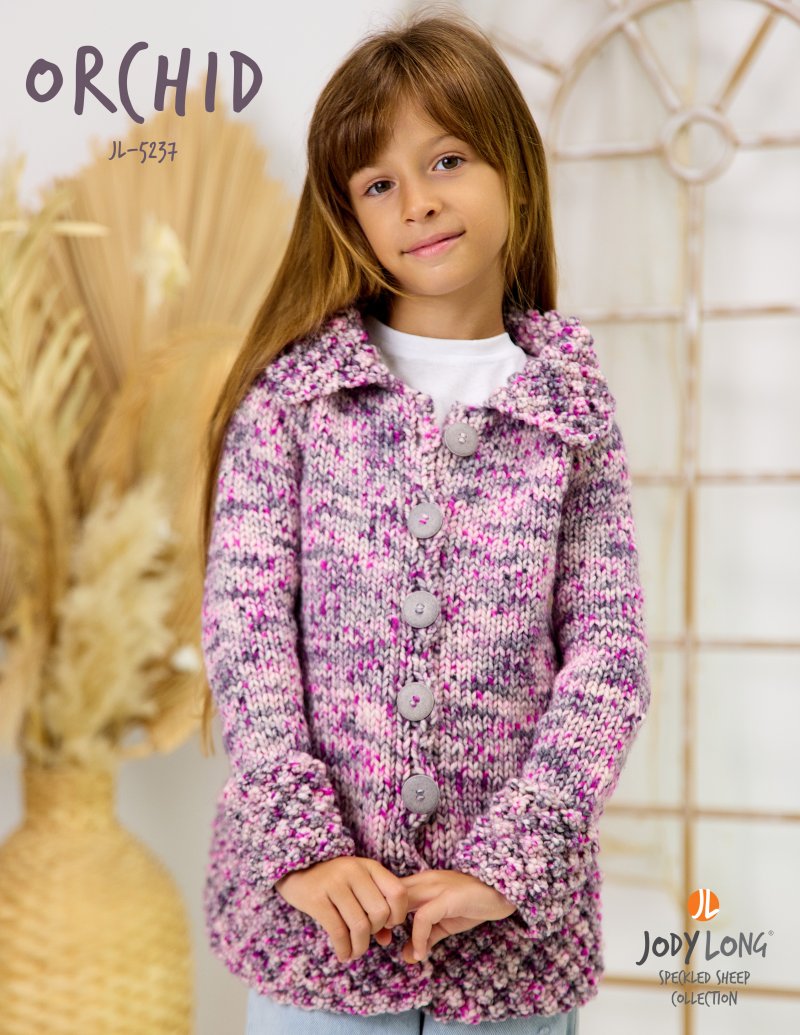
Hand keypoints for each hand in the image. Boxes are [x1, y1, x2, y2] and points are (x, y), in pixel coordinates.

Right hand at [275, 856, 407, 962]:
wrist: (296, 869)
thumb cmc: (334, 881)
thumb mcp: (358, 884)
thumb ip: (375, 907)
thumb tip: (386, 940)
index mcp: (369, 866)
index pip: (398, 893)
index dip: (398, 915)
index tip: (388, 925)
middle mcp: (354, 871)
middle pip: (380, 912)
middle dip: (376, 931)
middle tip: (365, 935)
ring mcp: (334, 884)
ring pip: (360, 925)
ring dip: (360, 946)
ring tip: (355, 951)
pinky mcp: (316, 899)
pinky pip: (338, 932)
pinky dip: (344, 949)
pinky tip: (343, 954)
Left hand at [378, 869, 516, 963]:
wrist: (503, 893)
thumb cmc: (474, 904)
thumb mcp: (445, 922)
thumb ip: (426, 937)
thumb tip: (408, 957)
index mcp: (422, 881)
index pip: (389, 891)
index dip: (380, 912)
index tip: (379, 934)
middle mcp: (425, 880)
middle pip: (390, 894)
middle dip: (380, 918)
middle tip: (381, 941)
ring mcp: (437, 886)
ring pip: (402, 901)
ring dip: (394, 925)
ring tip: (397, 945)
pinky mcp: (448, 897)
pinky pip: (424, 916)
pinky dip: (418, 937)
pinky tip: (421, 952)